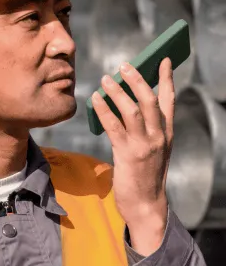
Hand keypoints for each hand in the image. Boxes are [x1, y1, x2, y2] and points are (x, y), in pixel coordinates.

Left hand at [91, 58, 173, 253]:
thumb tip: (124, 104)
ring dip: (118, 92)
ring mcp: (144, 146)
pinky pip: (114, 126)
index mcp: (166, 133)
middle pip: (150, 100)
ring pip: (132, 110)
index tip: (164, 60)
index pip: (169, 100)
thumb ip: (143, 129)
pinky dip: (104, 110)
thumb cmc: (144, 175)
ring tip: (105, 79)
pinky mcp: (127, 155)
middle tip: (124, 65)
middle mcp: (158, 136)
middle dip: (137, 80)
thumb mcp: (151, 149)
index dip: (166, 78)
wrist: (145, 205)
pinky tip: (96, 99)